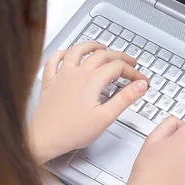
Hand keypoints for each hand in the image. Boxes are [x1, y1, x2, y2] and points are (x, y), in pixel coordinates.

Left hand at [29, 41, 148, 162]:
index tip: (140, 80)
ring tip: (101, 47)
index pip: (117, 67)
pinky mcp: (50, 82)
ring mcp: (61, 75)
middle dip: (119, 56)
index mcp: (92, 81)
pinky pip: (54, 60)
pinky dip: (61, 53)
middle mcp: (77, 73)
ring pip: (77, 51)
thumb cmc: (72, 131)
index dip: (133, 71)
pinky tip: (65, 53)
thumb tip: (140, 86)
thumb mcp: (105, 117)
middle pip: (101, 55)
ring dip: (91, 46)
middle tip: (130, 61)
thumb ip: (125, 99)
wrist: (44, 138)